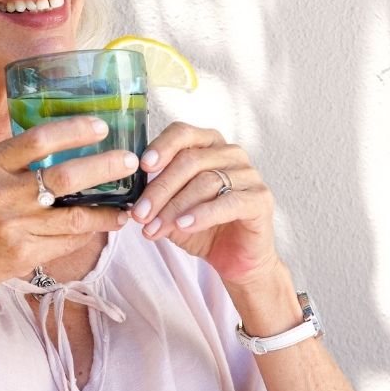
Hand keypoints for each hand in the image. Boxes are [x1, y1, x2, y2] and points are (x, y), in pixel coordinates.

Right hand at [0, 117, 132, 303]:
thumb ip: (11, 163)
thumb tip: (58, 144)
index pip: (38, 140)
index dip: (73, 130)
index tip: (100, 126)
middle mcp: (2, 195)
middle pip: (66, 176)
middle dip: (105, 166)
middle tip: (130, 161)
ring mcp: (14, 228)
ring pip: (75, 217)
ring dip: (107, 210)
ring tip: (128, 204)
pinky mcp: (23, 256)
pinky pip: (65, 242)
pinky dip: (86, 233)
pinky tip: (100, 226)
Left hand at [129, 122, 281, 287]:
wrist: (233, 258)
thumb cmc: (200, 226)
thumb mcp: (170, 208)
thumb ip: (154, 195)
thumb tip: (128, 197)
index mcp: (208, 145)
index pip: (182, 132)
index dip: (161, 146)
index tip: (142, 167)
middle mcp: (231, 154)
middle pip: (190, 160)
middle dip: (159, 189)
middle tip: (140, 214)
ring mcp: (249, 175)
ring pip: (206, 182)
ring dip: (174, 207)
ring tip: (154, 229)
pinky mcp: (261, 200)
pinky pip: (229, 202)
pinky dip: (202, 214)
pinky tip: (183, 226)